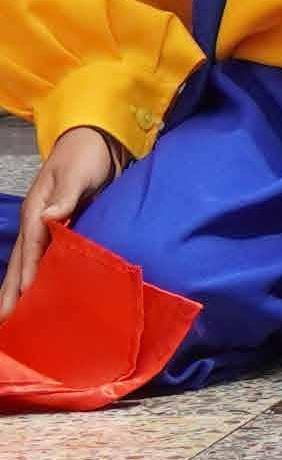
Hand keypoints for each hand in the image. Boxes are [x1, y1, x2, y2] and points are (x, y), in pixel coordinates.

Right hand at [0, 125, 121, 313]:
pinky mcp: (57, 227)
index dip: (27, 272)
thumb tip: (50, 218)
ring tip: (11, 317)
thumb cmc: (86, 154)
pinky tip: (33, 293)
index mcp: (37, 210)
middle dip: (11, 290)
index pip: (31, 246)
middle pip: (21, 260)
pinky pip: (40, 257)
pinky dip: (33, 276)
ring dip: (17, 288)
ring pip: (26, 262)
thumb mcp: (78, 172)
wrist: (95, 139)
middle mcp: (36, 221)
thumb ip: (66, 196)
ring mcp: (44, 225)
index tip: (23, 297)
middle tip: (6, 321)